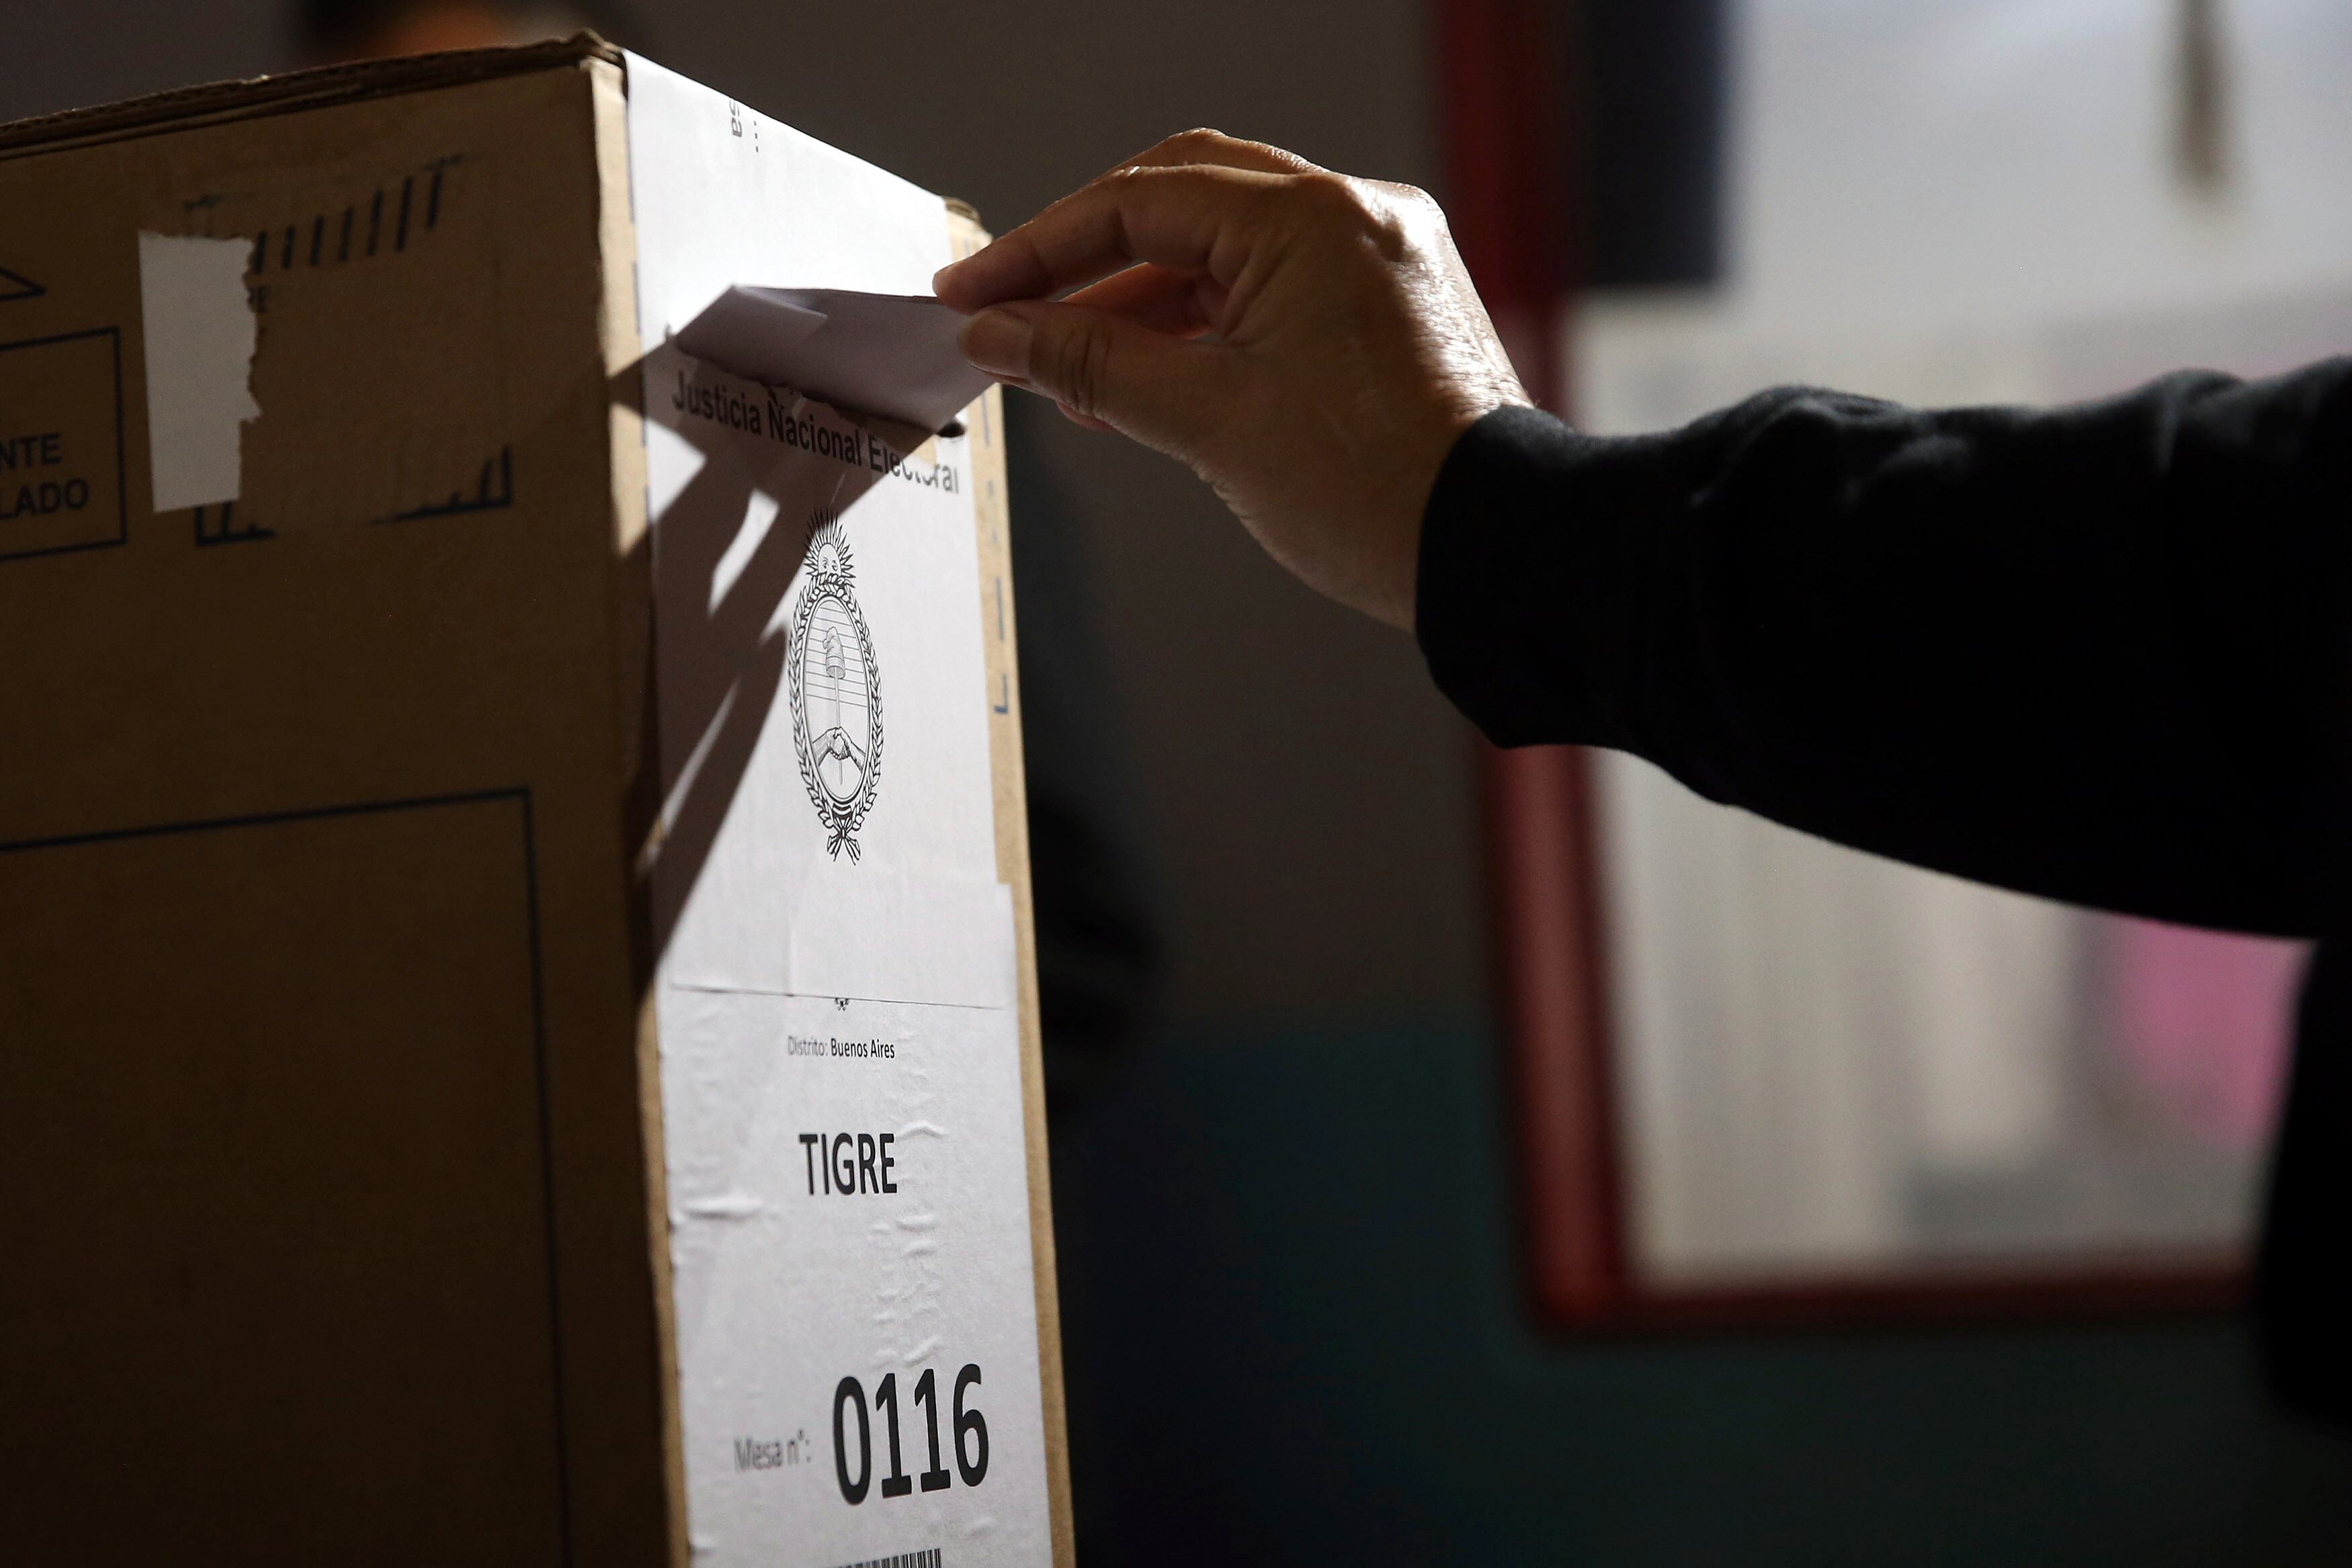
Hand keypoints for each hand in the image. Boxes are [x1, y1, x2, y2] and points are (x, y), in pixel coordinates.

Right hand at [933, 131, 1528, 630]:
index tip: (973, 295)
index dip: (1038, 251)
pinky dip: (1200, 326)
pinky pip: (1270, 288)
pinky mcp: (1386, 304)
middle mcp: (1353, 216)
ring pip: (1223, 251)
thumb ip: (1091, 363)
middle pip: (1178, 202)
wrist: (1494, 554)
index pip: (1138, 204)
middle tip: (1009, 314)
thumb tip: (1003, 334)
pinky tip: (1141, 376)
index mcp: (1312, 221)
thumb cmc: (1378, 493)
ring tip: (1065, 373)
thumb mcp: (1208, 423)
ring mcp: (1376, 257)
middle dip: (1084, 262)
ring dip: (1138, 303)